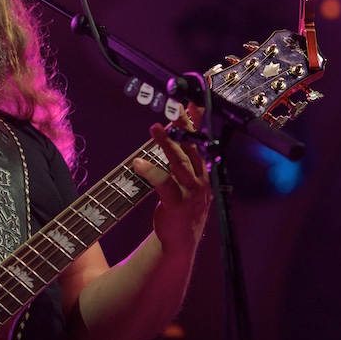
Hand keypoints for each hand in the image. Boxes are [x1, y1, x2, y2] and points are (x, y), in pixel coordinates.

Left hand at [132, 104, 212, 257]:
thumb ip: (182, 154)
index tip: (193, 100)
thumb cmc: (181, 203)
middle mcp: (201, 178)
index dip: (199, 120)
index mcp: (203, 170)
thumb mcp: (184, 177)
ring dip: (168, 144)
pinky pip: (164, 184)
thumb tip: (173, 129)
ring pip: (180, 162)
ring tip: (155, 127)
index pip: (203, 140)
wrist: (180, 239)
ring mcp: (191, 191)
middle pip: (194, 147)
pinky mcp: (178, 204)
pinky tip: (137, 163)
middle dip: (185, 126)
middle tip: (174, 107)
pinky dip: (151, 172)